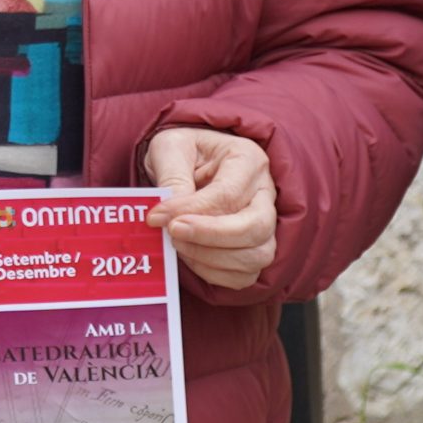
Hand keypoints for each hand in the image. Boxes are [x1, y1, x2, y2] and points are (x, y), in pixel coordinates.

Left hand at [145, 125, 277, 294]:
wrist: (189, 163)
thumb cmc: (182, 152)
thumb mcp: (170, 147)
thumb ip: (172, 178)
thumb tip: (170, 215)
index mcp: (248, 159)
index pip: (228, 195)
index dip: (191, 211)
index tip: (157, 217)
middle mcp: (265, 192)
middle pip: (256, 228)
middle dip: (210, 238)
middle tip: (172, 234)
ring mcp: (266, 222)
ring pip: (256, 256)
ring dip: (210, 257)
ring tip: (177, 243)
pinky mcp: (256, 247)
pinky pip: (245, 274)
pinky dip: (215, 273)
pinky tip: (189, 256)